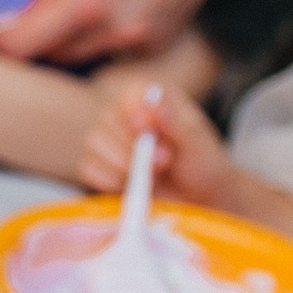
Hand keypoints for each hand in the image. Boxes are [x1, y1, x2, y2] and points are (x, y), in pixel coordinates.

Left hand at [0, 0, 233, 63]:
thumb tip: (21, 19)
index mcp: (89, 0)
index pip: (24, 44)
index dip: (0, 42)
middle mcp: (116, 28)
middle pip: (52, 56)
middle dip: (34, 41)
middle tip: (24, 21)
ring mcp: (140, 39)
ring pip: (83, 56)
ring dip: (67, 41)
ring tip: (70, 10)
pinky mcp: (158, 43)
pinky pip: (113, 50)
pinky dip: (100, 37)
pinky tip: (106, 11)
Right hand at [79, 79, 233, 209]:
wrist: (199, 198)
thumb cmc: (203, 165)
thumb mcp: (199, 144)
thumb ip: (179, 123)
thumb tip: (156, 103)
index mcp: (153, 101)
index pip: (130, 94)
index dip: (134, 111)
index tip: (147, 129)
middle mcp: (126, 116)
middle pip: (107, 120)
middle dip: (133, 147)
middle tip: (164, 161)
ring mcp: (109, 141)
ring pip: (94, 144)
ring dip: (123, 165)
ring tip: (153, 175)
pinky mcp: (99, 166)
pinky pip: (89, 169)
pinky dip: (110, 180)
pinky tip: (132, 184)